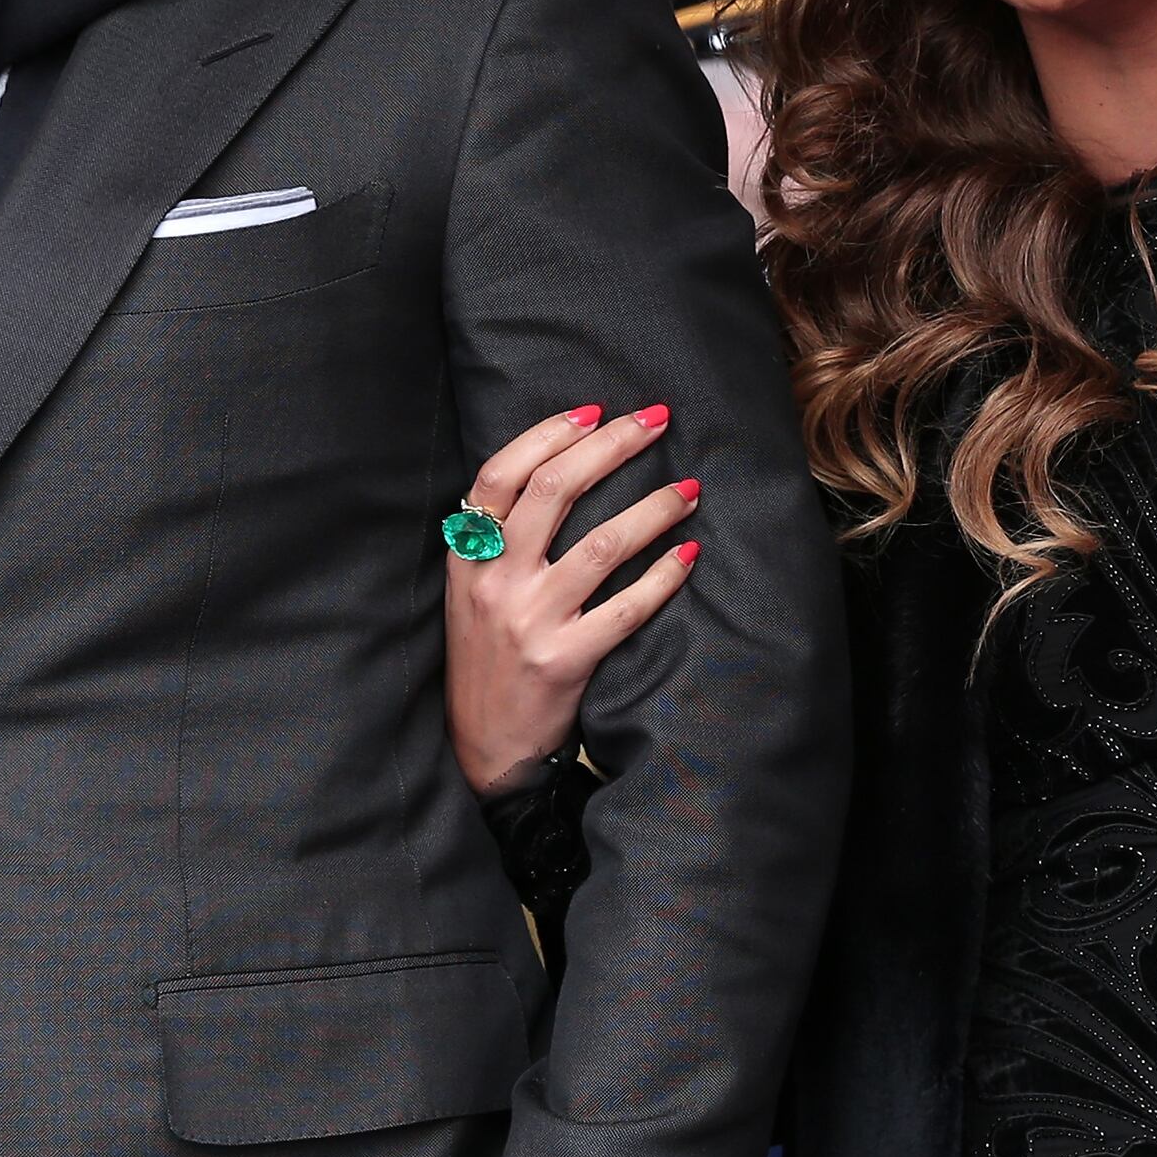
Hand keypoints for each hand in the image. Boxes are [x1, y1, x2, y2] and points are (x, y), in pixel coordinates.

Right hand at [445, 404, 704, 794]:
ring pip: (601, 544)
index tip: (595, 411)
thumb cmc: (486, 655)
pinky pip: (626, 609)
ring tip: (689, 489)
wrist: (483, 745)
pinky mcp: (565, 660)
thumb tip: (559, 468)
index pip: (501, 475)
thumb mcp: (470, 590)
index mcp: (467, 556)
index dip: (549, 435)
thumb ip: (497, 538)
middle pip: (554, 491)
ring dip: (653, 509)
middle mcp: (494, 582)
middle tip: (658, 421)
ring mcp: (529, 621)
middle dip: (613, 446)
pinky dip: (663, 577)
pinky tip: (688, 556)